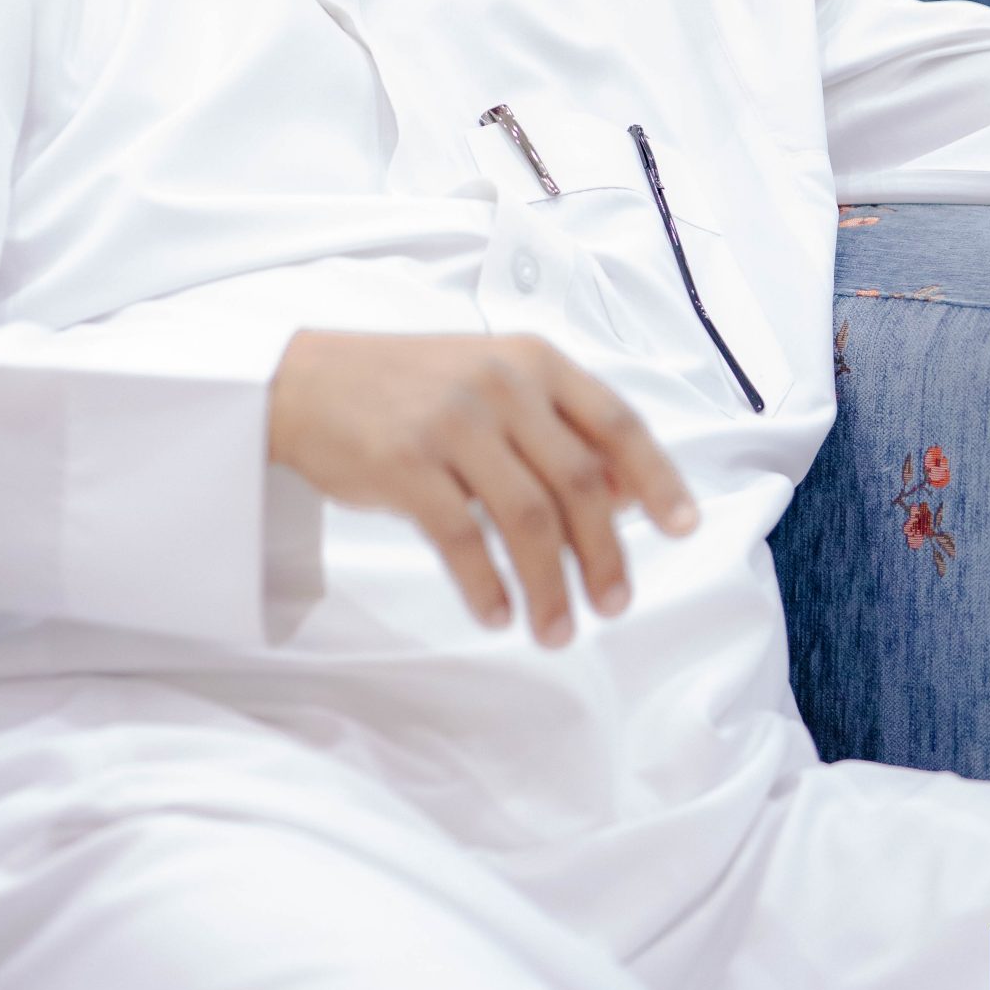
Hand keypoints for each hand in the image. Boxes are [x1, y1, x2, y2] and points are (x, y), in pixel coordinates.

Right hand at [269, 331, 696, 646]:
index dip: (658, 478)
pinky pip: (462, 539)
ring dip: (551, 585)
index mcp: (533, 360)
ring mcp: (452, 422)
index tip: (683, 528)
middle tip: (614, 605)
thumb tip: (631, 494)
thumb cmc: (409, 388)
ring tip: (557, 630)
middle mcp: (501, 383)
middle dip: (605, 553)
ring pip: (528, 518)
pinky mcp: (405, 463)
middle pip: (579, 482)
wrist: (306, 380)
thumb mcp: (493, 382)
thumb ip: (557, 427)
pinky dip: (487, 585)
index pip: (616, 422)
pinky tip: (496, 613)